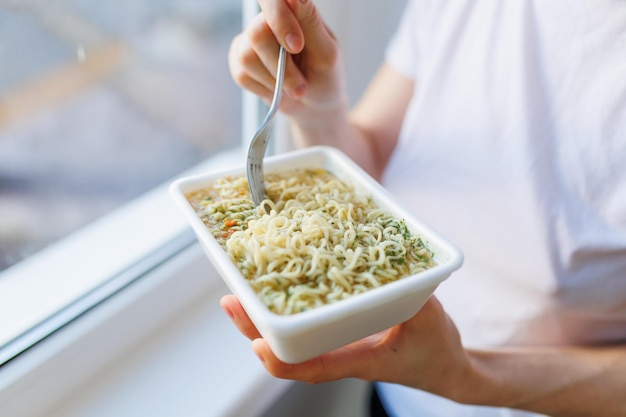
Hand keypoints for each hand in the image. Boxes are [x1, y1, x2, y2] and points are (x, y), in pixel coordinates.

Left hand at [220, 294, 472, 396]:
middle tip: (231, 302)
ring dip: (265, 318)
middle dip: (258, 328)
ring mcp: (339, 345)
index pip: (318, 368)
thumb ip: (416, 301)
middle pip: (290, 349)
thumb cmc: (436, 350)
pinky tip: (274, 290)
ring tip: (239, 293)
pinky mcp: (341, 333)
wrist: (443, 367)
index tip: (258, 346)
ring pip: (293, 337)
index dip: (286, 362)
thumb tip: (398, 276)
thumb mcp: (432, 323)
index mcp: (363, 359)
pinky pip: (306, 326)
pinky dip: (287, 309)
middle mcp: (343, 354)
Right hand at [228, 0, 346, 118]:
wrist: (314, 107)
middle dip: (281, 68)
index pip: (272, 0)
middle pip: (257, 34)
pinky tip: (277, 88)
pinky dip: (264, 88)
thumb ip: (309, 24)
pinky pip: (241, 74)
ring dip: (274, 81)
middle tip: (300, 84)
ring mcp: (251, 39)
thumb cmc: (324, 78)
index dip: (279, 19)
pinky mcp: (239, 60)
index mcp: (293, 12)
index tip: (296, 46)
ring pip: (247, 57)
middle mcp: (268, 21)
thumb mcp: (326, 53)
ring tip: (291, 87)